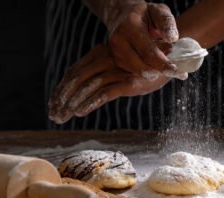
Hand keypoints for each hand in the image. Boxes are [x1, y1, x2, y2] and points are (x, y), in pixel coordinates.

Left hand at [48, 44, 170, 123]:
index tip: (53, 103)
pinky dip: (90, 102)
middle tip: (54, 115)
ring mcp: (117, 70)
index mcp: (99, 54)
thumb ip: (104, 74)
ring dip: (72, 103)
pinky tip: (80, 112)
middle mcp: (105, 59)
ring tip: (63, 116)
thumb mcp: (119, 67)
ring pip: (87, 86)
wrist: (169, 59)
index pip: (73, 71)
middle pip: (76, 79)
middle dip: (62, 98)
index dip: (61, 88)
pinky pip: (104, 92)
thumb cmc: (142, 64)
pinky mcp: (128, 82)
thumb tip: (86, 91)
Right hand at [107, 2, 179, 75]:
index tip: (179, 72)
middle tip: (174, 69)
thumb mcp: (158, 11)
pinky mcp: (116, 60)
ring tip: (162, 61)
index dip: (164, 65)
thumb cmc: (145, 14)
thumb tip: (172, 38)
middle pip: (142, 68)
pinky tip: (152, 63)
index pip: (149, 53)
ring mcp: (115, 52)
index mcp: (130, 27)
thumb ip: (166, 22)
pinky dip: (146, 71)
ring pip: (138, 72)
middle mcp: (119, 41)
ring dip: (154, 72)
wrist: (123, 15)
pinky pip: (134, 73)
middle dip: (160, 71)